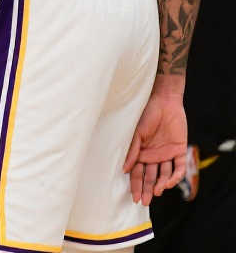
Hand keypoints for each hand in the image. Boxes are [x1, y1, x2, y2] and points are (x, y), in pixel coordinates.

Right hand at [123, 88, 186, 205]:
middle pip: (149, 177)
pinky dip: (174, 177)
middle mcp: (153, 156)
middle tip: (143, 201)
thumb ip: (132, 151)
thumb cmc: (146, 114)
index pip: (137, 172)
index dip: (135, 185)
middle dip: (146, 189)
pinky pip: (179, 168)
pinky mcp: (179, 151)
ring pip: (164, 175)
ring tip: (157, 191)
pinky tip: (168, 183)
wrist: (164, 102)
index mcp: (140, 152)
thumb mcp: (136, 133)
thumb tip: (124, 170)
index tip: (134, 197)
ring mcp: (166, 154)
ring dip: (160, 184)